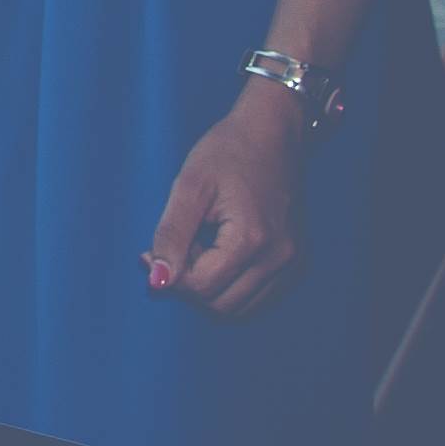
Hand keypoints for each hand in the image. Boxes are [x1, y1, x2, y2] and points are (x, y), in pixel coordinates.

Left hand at [146, 85, 306, 316]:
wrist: (273, 135)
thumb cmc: (227, 152)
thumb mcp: (189, 186)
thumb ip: (171, 236)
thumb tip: (157, 283)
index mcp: (253, 239)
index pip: (200, 288)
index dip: (168, 276)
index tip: (147, 253)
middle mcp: (281, 260)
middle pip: (219, 306)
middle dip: (187, 285)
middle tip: (176, 246)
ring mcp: (293, 266)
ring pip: (238, 310)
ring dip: (209, 289)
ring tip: (198, 247)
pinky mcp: (297, 267)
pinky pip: (256, 300)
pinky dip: (230, 288)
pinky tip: (217, 254)